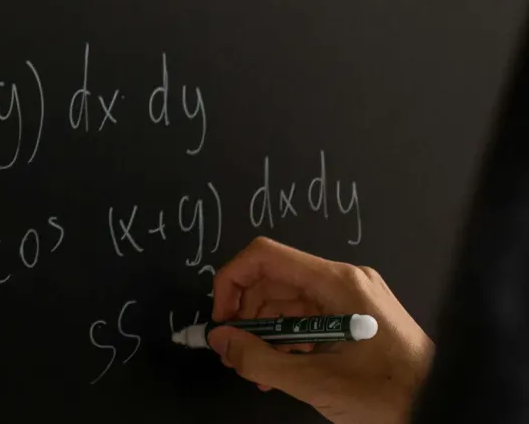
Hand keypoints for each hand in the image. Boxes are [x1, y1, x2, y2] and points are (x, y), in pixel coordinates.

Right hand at [207, 237, 433, 423]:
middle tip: (232, 352)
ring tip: (254, 369)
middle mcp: (345, 280)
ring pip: (289, 302)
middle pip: (275, 280)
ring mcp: (353, 298)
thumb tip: (220, 340)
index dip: (232, 280)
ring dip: (265, 333)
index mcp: (338, 282)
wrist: (446, 410)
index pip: (266, 256)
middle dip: (246, 315)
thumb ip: (259, 360)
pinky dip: (288, 340)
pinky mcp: (358, 318)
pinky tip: (280, 370)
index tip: (221, 318)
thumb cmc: (390, 395)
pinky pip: (310, 318)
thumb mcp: (317, 381)